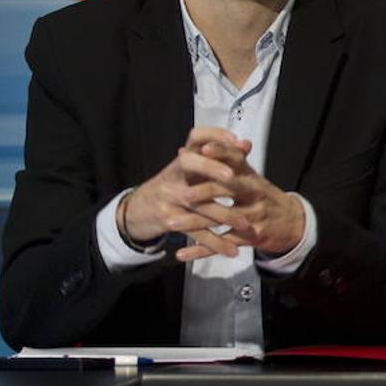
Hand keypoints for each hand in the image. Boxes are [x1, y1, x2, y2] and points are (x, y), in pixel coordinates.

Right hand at [119, 127, 251, 258]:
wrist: (139, 210)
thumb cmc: (175, 185)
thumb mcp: (192, 170)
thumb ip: (219, 158)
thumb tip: (245, 144)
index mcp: (183, 159)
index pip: (195, 138)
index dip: (214, 135)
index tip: (234, 141)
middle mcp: (174, 174)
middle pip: (191, 165)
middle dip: (211, 169)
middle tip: (232, 177)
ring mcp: (170, 197)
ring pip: (198, 204)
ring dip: (224, 215)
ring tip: (246, 224)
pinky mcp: (169, 220)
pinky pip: (195, 232)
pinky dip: (215, 243)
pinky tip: (232, 250)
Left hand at [173, 139, 305, 261]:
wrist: (293, 222)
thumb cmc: (264, 196)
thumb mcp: (252, 176)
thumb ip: (230, 161)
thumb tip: (202, 144)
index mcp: (251, 176)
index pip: (236, 159)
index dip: (220, 153)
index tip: (202, 149)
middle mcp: (254, 192)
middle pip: (228, 189)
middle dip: (203, 191)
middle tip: (181, 193)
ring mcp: (253, 216)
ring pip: (222, 219)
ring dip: (195, 222)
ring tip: (171, 224)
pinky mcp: (251, 237)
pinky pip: (223, 243)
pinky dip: (202, 250)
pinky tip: (182, 253)